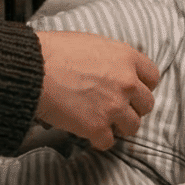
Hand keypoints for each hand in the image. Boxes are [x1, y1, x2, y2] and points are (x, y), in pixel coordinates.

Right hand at [35, 30, 159, 150]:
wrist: (32, 69)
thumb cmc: (54, 51)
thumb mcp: (91, 43)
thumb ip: (110, 58)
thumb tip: (112, 70)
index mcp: (127, 57)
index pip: (152, 77)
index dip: (142, 85)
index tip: (132, 90)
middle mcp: (127, 83)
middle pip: (147, 104)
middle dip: (133, 107)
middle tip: (116, 108)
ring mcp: (114, 107)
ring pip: (133, 126)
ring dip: (118, 125)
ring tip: (102, 121)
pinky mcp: (97, 127)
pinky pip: (108, 142)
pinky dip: (98, 139)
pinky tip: (87, 132)